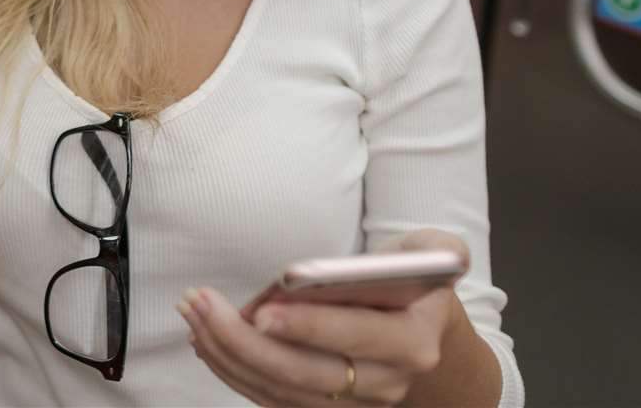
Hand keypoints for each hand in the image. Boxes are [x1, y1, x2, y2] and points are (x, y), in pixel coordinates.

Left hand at [179, 231, 469, 405]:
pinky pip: (270, 398)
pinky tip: (204, 339)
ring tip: (193, 312)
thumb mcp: (434, 255)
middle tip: (203, 306)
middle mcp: (385, 383)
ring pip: (280, 390)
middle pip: (307, 373)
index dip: (308, 327)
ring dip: (228, 354)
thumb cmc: (412, 283)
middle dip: (245, 341)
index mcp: (413, 342)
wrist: (420, 333)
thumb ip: (439, 248)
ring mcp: (353, 404)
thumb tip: (448, 254)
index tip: (262, 311)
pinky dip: (233, 371)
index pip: (356, 337)